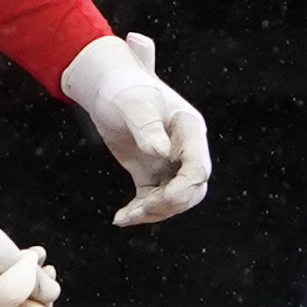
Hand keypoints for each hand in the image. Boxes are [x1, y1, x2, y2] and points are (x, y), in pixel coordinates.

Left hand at [59, 32, 209, 226]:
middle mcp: (185, 149)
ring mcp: (169, 163)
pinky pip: (153, 199)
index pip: (198, 167)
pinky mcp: (151, 172)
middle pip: (192, 190)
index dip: (184, 187)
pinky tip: (121, 218)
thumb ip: (147, 126)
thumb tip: (161, 152)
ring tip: (125, 217)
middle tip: (138, 210)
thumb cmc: (123, 89)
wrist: (107, 87)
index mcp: (189, 129)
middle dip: (168, 204)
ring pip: (174, 199)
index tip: (163, 198)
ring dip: (153, 212)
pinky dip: (140, 211)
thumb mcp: (133, 104)